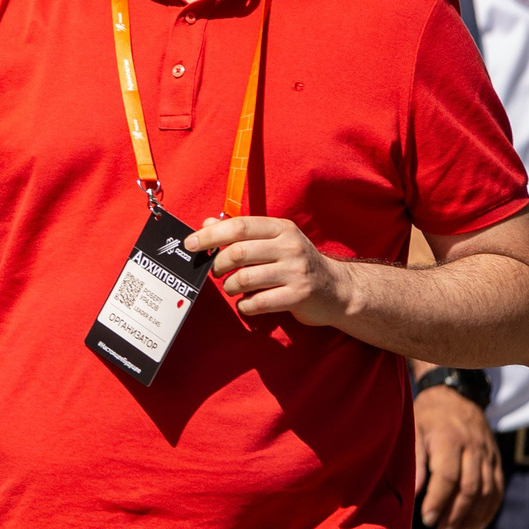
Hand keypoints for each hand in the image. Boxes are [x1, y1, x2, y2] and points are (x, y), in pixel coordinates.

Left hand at [186, 215, 350, 323]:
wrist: (338, 290)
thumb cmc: (297, 264)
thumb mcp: (275, 241)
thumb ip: (242, 232)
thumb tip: (207, 223)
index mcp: (281, 229)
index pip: (239, 227)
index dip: (210, 235)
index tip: (190, 244)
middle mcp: (290, 247)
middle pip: (238, 252)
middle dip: (218, 265)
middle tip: (214, 272)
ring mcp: (295, 271)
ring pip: (244, 278)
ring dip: (229, 287)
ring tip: (231, 288)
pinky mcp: (298, 296)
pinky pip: (257, 302)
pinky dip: (244, 305)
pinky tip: (246, 304)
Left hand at [414, 385, 504, 528]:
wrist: (455, 396)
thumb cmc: (427, 416)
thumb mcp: (413, 430)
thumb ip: (415, 460)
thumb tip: (414, 493)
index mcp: (450, 439)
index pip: (448, 476)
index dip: (438, 500)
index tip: (427, 520)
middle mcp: (473, 448)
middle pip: (470, 488)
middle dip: (456, 515)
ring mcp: (488, 455)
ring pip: (487, 492)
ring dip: (472, 518)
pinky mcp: (496, 460)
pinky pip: (497, 489)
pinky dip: (488, 511)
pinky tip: (475, 527)